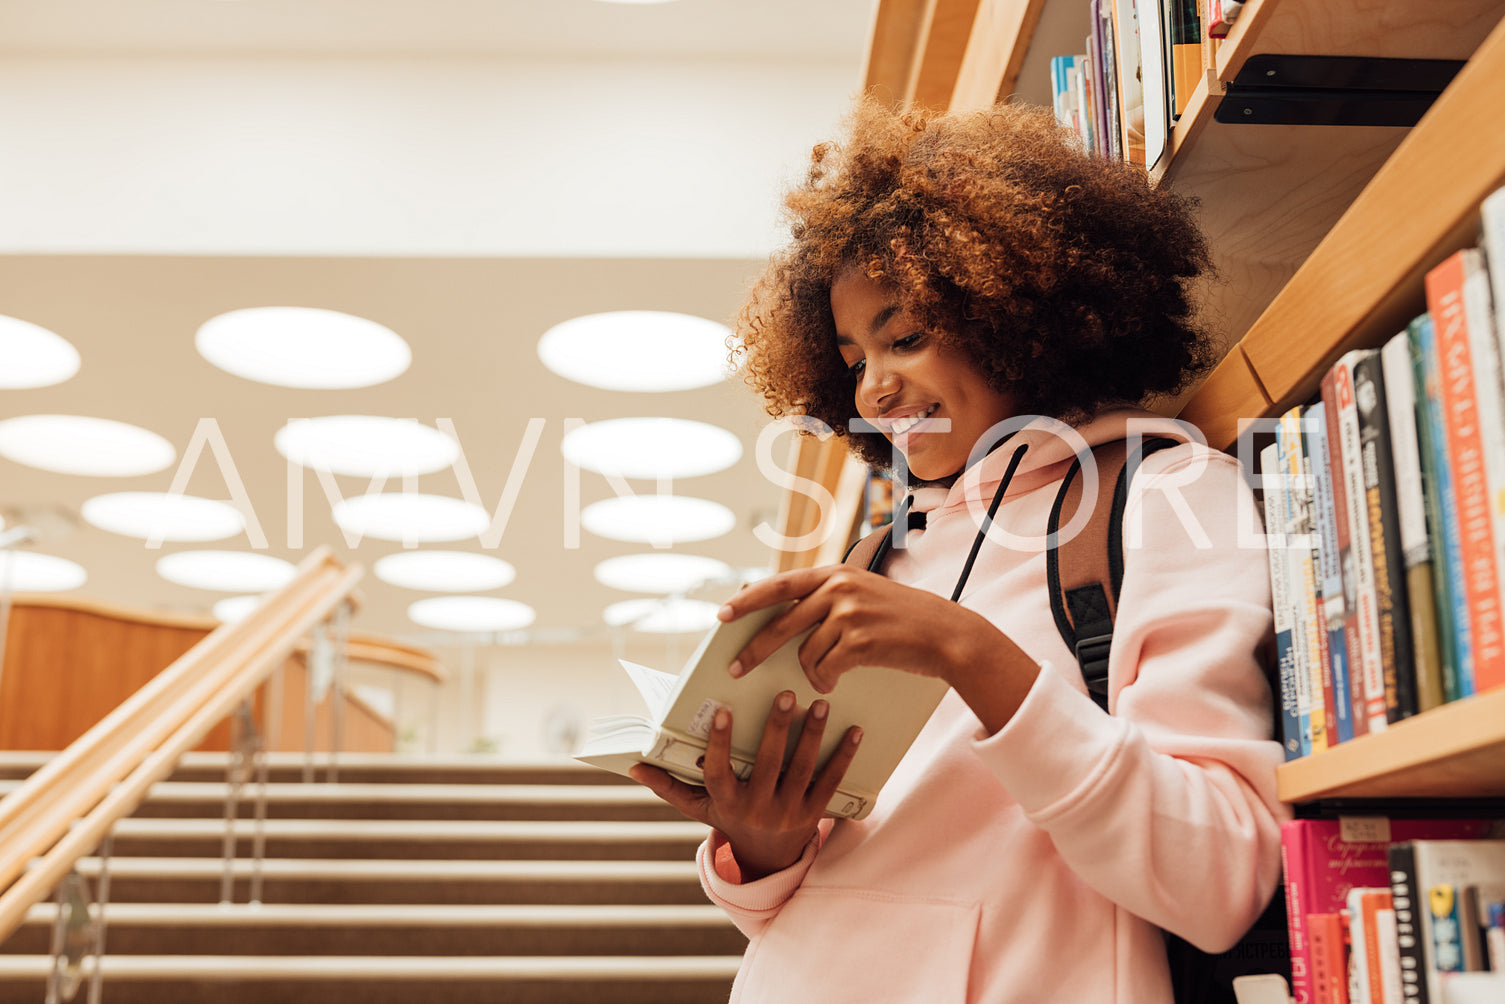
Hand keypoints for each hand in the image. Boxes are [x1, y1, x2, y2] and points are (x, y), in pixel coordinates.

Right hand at [629, 688, 861, 880]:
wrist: (768, 859)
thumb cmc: (729, 819)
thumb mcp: (699, 808)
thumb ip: (669, 786)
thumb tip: (633, 766)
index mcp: (727, 803)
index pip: (719, 771)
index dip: (719, 743)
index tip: (721, 711)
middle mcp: (757, 809)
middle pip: (768, 765)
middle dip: (778, 728)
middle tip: (787, 694)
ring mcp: (788, 812)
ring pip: (802, 770)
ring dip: (813, 736)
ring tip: (821, 704)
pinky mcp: (814, 813)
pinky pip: (831, 782)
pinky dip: (843, 756)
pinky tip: (854, 731)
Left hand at [720, 564, 1039, 732]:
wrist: (946, 634)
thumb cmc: (903, 619)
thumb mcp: (864, 594)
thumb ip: (828, 599)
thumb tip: (786, 620)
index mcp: (834, 574)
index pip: (779, 585)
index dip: (747, 600)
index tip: (722, 614)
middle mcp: (839, 588)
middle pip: (780, 623)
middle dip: (753, 649)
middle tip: (734, 668)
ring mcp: (850, 614)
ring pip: (805, 653)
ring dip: (810, 673)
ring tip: (824, 677)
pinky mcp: (861, 641)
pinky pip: (824, 670)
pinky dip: (825, 681)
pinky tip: (835, 682)